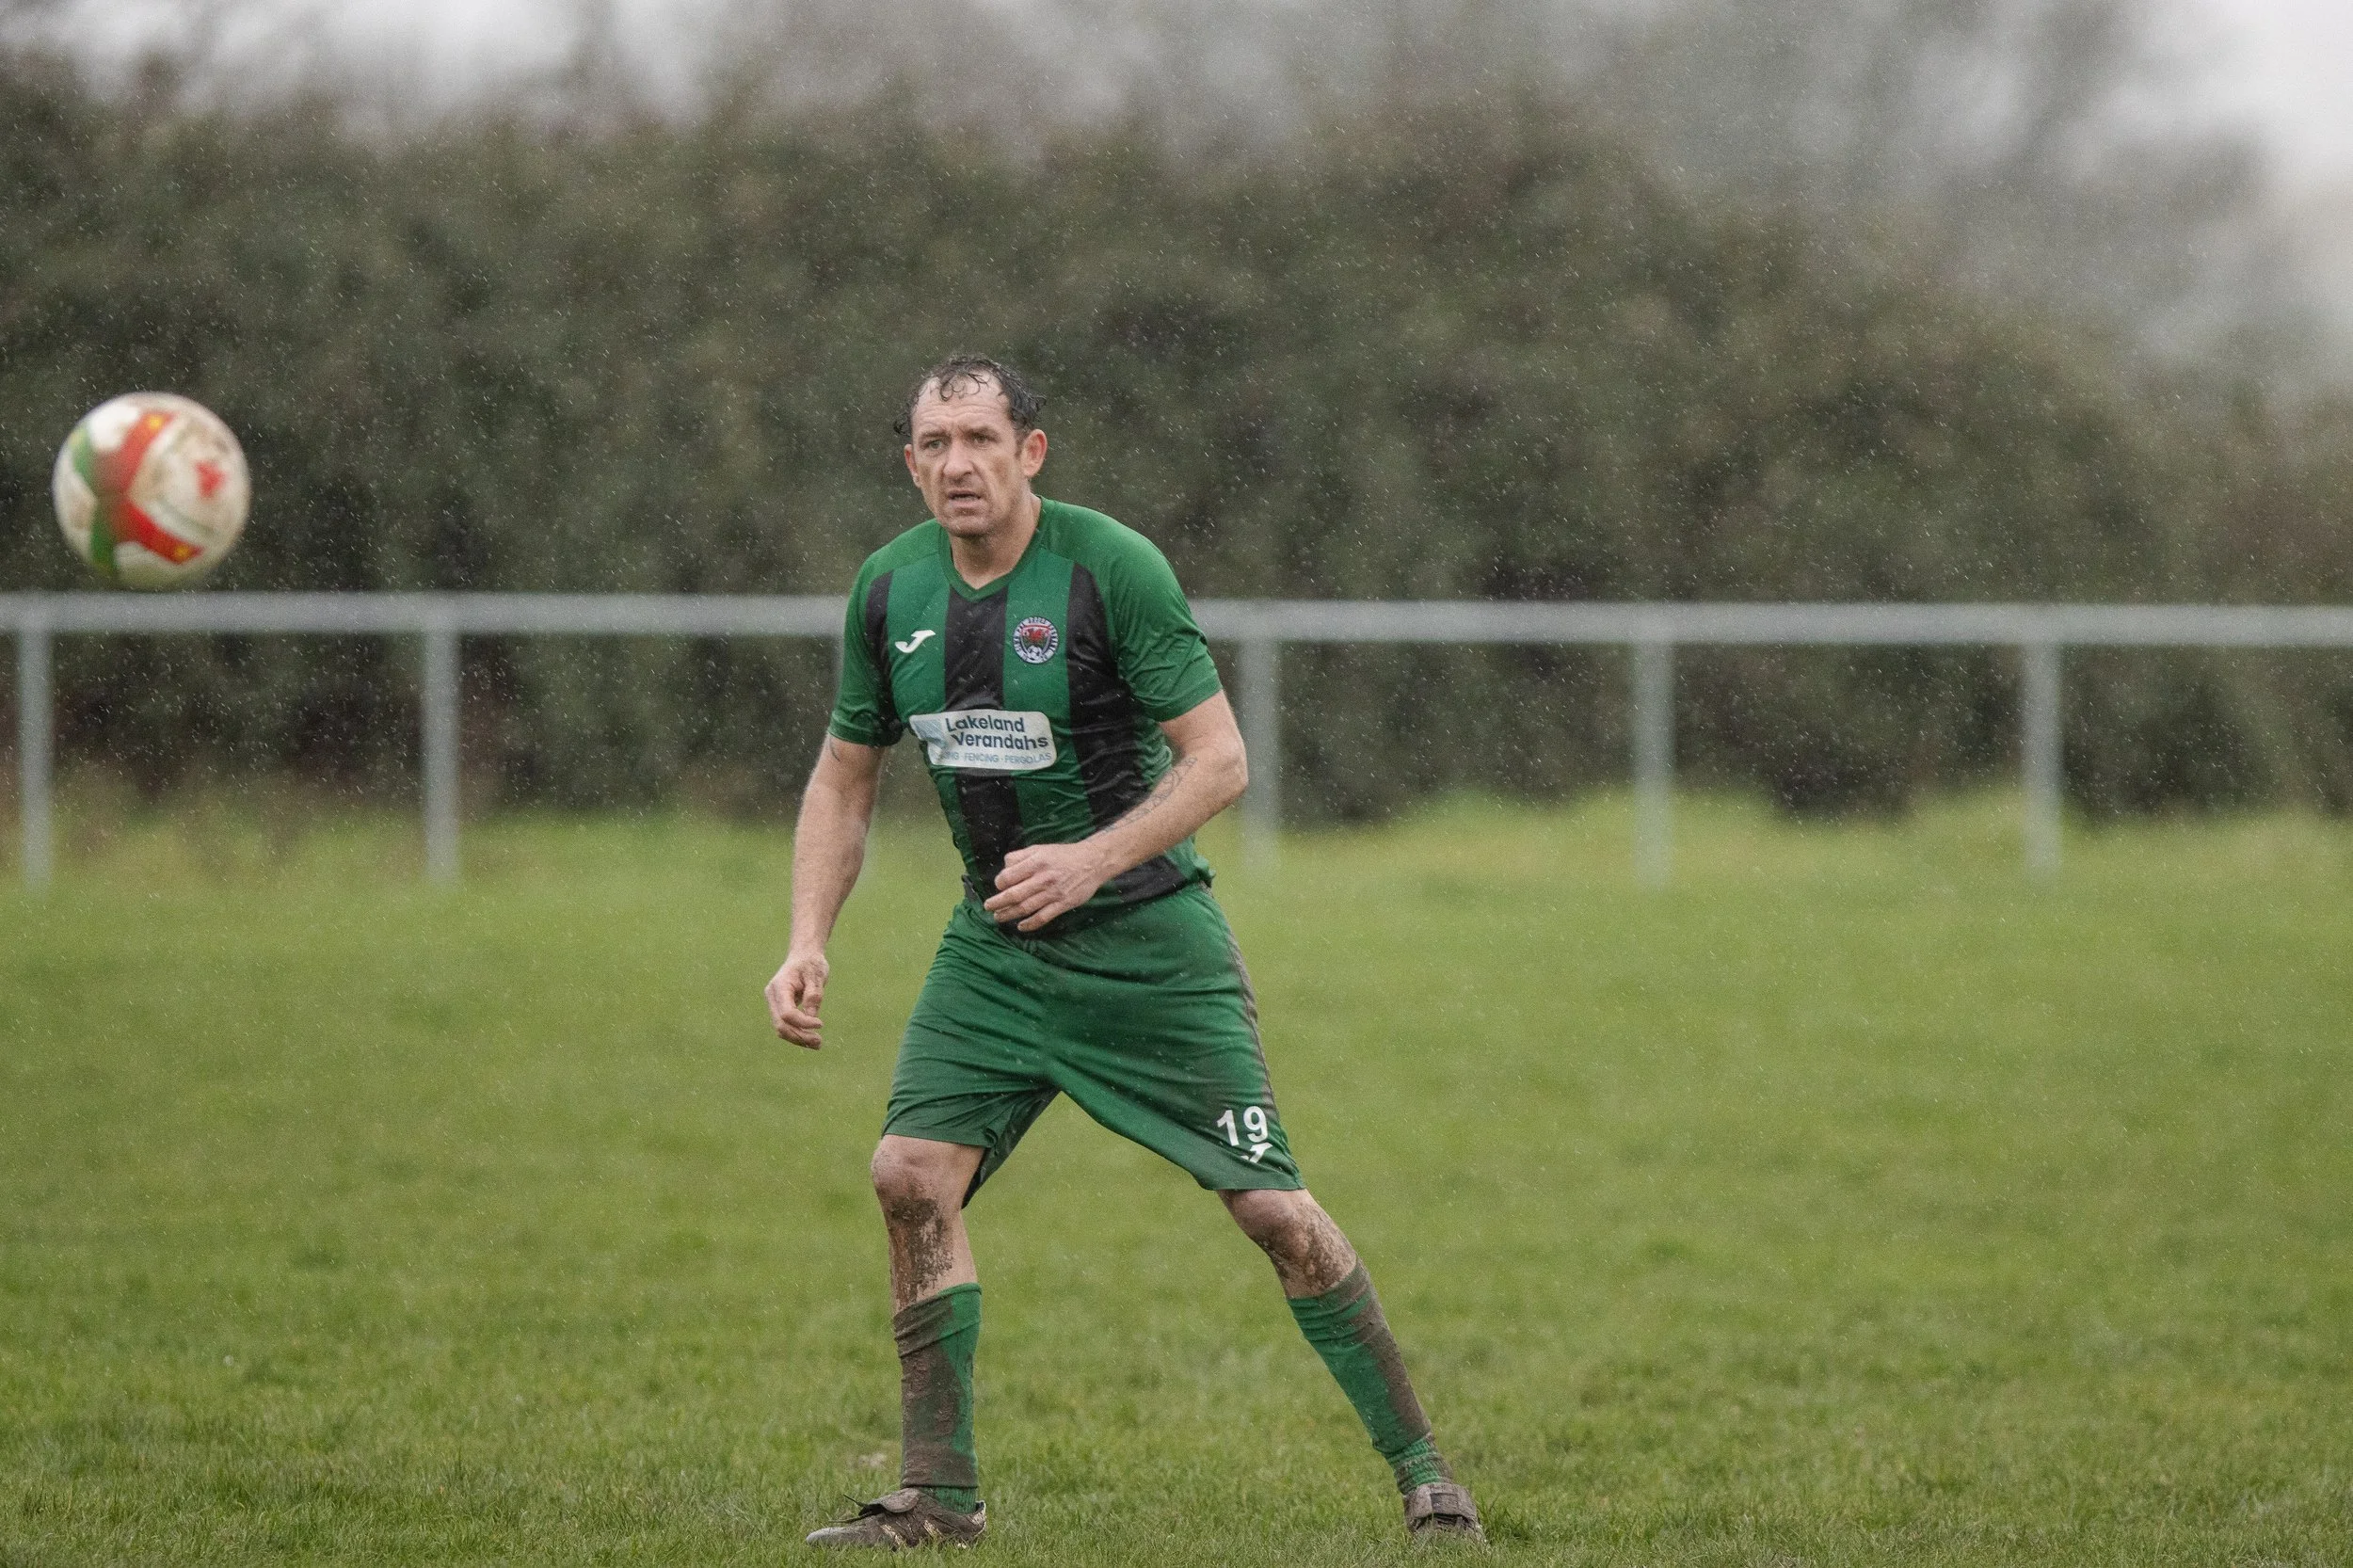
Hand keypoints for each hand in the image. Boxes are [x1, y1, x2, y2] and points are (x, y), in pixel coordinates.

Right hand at [765, 950, 829, 1048]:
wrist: (804, 955)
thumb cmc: (811, 963)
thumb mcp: (817, 976)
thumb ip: (813, 995)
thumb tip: (811, 1018)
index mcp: (780, 986)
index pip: (787, 1013)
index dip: (803, 1023)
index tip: (820, 1024)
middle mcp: (772, 996)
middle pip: (780, 1025)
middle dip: (799, 1036)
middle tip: (819, 1042)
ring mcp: (774, 1003)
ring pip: (781, 1029)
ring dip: (798, 1039)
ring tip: (818, 1044)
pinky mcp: (779, 1008)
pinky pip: (785, 1025)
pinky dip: (797, 1034)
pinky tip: (812, 1039)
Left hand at [986, 841, 1111, 931]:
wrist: (1092, 861)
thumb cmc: (1063, 855)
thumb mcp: (1040, 849)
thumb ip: (1020, 856)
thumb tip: (1004, 868)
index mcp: (1036, 862)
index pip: (1009, 877)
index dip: (999, 883)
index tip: (997, 887)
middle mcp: (1043, 878)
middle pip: (1014, 895)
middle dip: (998, 903)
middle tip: (988, 907)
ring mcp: (1053, 893)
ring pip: (1026, 907)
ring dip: (1009, 914)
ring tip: (998, 917)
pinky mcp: (1063, 904)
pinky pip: (1043, 917)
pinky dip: (1030, 924)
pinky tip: (1021, 927)